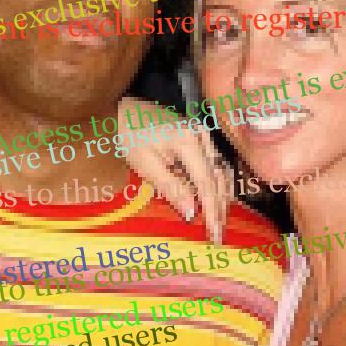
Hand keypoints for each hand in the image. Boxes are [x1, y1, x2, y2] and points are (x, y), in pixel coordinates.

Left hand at [118, 97, 233, 240]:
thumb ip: (170, 187)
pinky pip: (215, 164)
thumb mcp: (144, 164)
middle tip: (218, 235)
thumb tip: (192, 213)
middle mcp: (203, 136)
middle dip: (220, 209)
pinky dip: (216, 184)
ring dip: (221, 198)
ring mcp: (204, 135)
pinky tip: (214, 200)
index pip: (207, 184)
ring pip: (222, 172)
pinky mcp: (200, 137)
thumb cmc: (129, 135)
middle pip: (219, 179)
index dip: (212, 212)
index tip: (215, 235)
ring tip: (218, 222)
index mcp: (188, 142)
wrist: (124, 109)